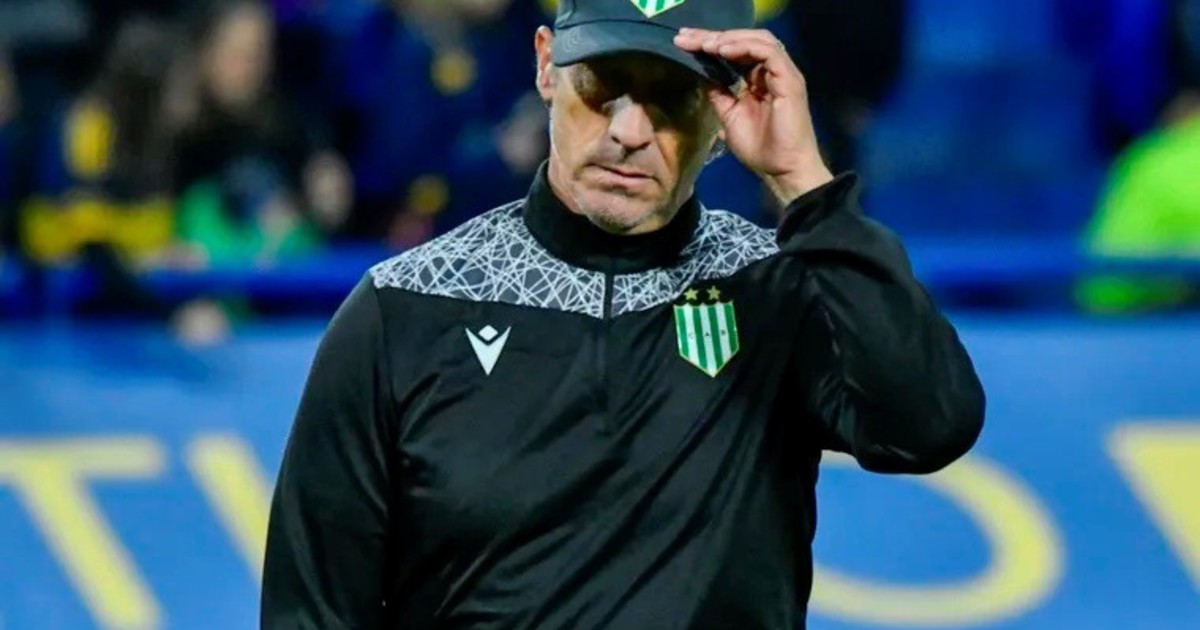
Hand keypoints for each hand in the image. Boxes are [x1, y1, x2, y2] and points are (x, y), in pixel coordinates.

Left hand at [674, 28, 833, 202]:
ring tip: (705, 44)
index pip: (736, 52)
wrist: (781, 170)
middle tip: (686, 38)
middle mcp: (772, 73)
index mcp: (759, 80)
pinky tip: (723, 51)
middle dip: (714, 36)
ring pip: (758, 40)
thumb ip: (720, 94)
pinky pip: (769, 53)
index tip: (683, 43)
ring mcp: (783, 74)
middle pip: (745, 41)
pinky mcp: (790, 80)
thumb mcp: (730, 116)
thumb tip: (702, 75)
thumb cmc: (760, 149)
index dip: (710, 45)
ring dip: (729, 39)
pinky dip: (744, 47)